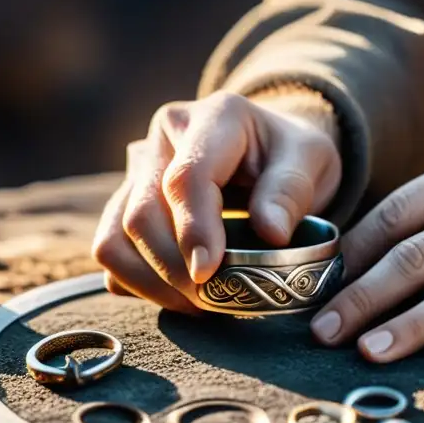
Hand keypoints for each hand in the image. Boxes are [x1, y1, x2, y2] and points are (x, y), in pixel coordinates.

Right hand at [92, 92, 340, 311]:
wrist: (273, 149)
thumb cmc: (293, 155)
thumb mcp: (311, 160)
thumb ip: (290, 191)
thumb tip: (270, 232)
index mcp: (214, 118)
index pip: (186, 178)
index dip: (194, 230)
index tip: (209, 273)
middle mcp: (165, 138)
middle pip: (142, 213)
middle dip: (173, 269)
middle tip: (211, 301)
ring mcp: (139, 170)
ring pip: (114, 235)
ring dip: (149, 282)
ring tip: (195, 304)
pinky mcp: (127, 200)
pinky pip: (112, 248)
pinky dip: (137, 281)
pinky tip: (177, 293)